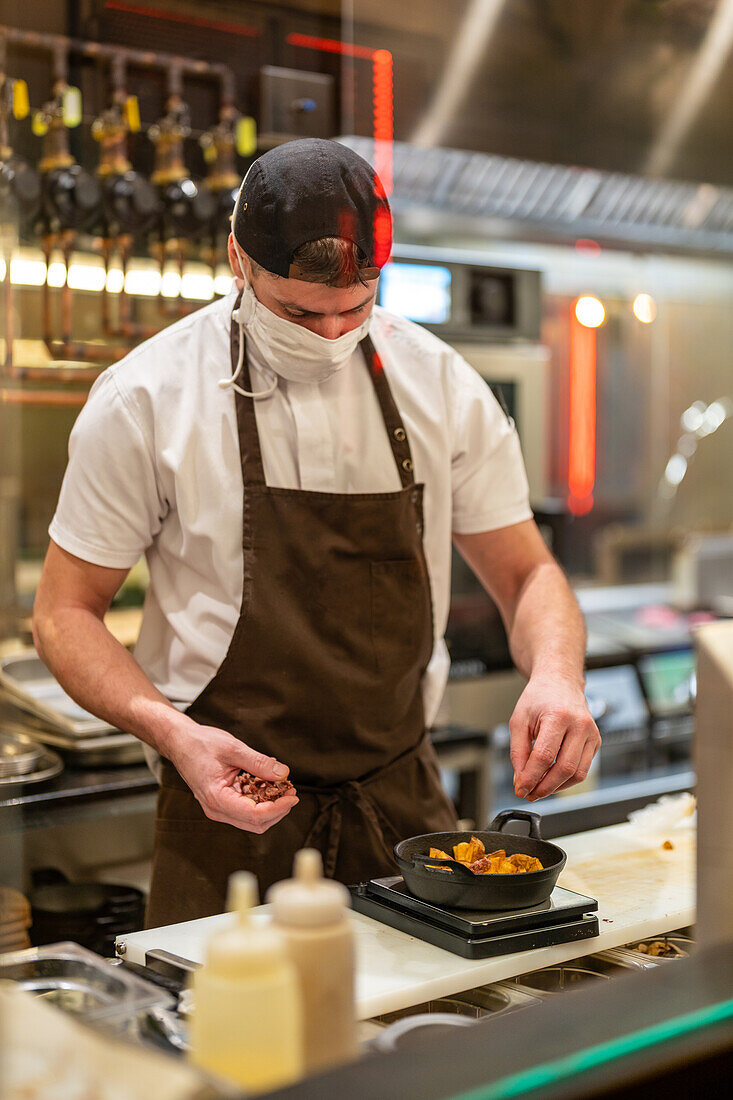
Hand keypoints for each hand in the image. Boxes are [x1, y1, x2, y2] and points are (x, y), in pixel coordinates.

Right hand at [166, 720, 298, 832]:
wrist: (180, 742)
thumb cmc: (201, 744)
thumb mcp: (233, 748)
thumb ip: (258, 763)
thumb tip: (283, 773)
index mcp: (216, 798)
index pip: (254, 815)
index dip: (278, 808)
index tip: (293, 796)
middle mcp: (216, 809)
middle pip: (256, 823)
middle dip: (278, 809)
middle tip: (291, 790)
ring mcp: (219, 808)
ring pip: (252, 819)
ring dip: (271, 806)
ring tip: (283, 786)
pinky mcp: (222, 802)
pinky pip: (246, 809)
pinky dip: (261, 800)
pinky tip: (268, 783)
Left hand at [509, 675, 600, 800]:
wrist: (560, 682)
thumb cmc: (540, 697)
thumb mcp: (519, 720)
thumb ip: (518, 752)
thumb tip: (520, 779)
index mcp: (558, 716)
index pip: (544, 756)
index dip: (531, 777)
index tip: (520, 788)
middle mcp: (580, 725)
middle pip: (564, 768)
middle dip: (544, 787)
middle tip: (529, 794)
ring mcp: (591, 733)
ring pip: (577, 773)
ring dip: (556, 787)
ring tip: (538, 789)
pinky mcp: (596, 741)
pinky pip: (583, 769)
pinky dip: (567, 779)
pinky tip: (552, 779)